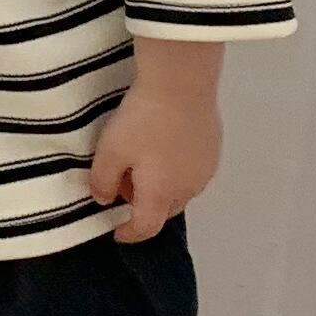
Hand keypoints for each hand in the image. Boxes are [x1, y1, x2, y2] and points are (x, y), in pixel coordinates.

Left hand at [85, 41, 225, 242]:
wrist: (181, 82)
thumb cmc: (143, 120)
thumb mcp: (110, 151)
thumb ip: (102, 180)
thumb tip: (103, 199)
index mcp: (161, 195)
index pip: (146, 228)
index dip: (129, 234)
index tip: (117, 231)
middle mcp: (189, 188)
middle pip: (165, 210)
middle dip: (144, 207)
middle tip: (124, 186)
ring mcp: (205, 168)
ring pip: (181, 190)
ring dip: (162, 187)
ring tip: (143, 163)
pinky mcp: (213, 147)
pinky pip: (192, 170)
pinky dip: (176, 169)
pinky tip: (164, 146)